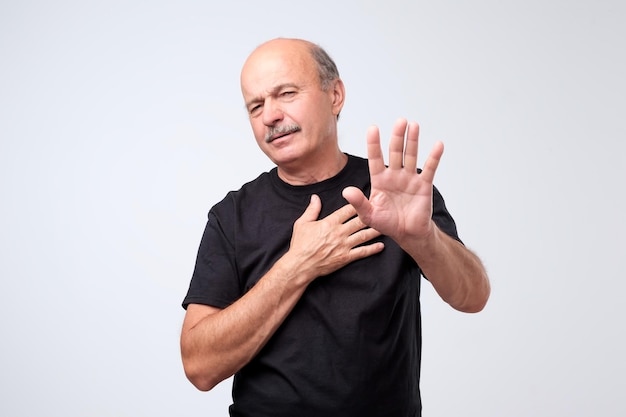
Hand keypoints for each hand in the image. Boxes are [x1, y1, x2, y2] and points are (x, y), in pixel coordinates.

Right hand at [286, 194, 383, 280]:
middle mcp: (339, 233)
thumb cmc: (300, 244)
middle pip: (359, 221)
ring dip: (375, 231)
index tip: (367, 199)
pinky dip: (372, 249)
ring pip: (363, 236)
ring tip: (385, 226)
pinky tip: (381, 246)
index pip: (348, 210)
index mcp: (329, 223)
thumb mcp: (302, 223)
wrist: (300, 265)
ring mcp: (344, 246)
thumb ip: (312, 209)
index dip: (358, 203)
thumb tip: (315, 197)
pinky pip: (362, 252)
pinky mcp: (345, 257)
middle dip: (371, 215)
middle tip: (382, 209)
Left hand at [342, 118, 442, 245]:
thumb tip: (346, 191)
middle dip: (397, 137)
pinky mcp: (423, 185)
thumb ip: (359, 203)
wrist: (408, 234)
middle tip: (400, 121)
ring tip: (413, 125)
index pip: (375, 158)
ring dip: (412, 141)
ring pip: (411, 156)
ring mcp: (409, 178)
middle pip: (395, 152)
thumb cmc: (387, 224)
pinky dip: (434, 157)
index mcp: (379, 180)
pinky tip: (438, 145)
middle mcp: (394, 175)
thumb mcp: (368, 215)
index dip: (374, 144)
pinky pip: (429, 169)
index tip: (373, 129)